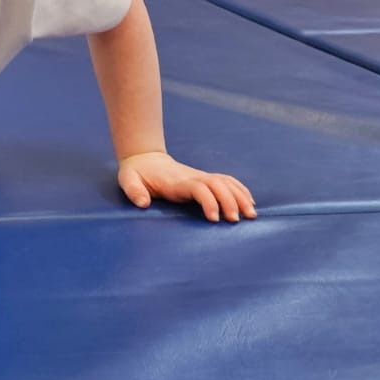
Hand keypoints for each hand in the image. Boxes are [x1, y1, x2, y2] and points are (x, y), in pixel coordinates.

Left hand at [117, 150, 255, 222]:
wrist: (144, 159)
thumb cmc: (136, 174)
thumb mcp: (127, 180)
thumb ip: (133, 190)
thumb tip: (143, 203)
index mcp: (176, 181)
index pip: (199, 188)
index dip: (209, 201)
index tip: (214, 219)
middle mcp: (192, 177)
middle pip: (218, 184)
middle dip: (230, 201)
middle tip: (236, 221)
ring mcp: (200, 177)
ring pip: (226, 182)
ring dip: (240, 197)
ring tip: (251, 215)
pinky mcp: (205, 179)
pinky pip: (227, 182)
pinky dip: (240, 190)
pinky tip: (250, 203)